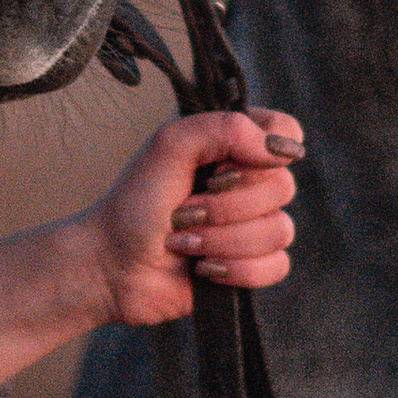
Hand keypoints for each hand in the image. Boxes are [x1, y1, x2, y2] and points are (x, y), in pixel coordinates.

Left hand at [0, 106, 303, 393]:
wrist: (112, 264)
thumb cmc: (135, 202)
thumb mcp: (170, 145)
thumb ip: (225, 128)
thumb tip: (280, 148)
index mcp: (231, 145)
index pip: (285, 130)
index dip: (267, 149)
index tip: (224, 165)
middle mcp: (247, 183)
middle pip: (283, 187)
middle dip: (227, 205)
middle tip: (185, 209)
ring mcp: (251, 225)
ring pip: (279, 230)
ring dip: (223, 239)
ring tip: (184, 240)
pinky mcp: (251, 266)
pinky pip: (276, 266)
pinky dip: (235, 269)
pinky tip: (203, 267)